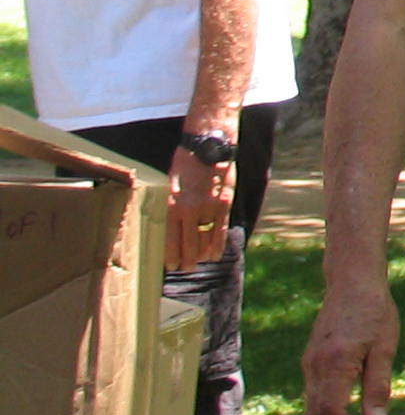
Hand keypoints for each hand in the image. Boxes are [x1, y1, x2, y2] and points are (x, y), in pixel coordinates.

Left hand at [164, 148, 230, 273]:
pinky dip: (218, 245)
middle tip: (185, 269)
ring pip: (204, 239)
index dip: (171, 255)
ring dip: (201, 254)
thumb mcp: (171, 182)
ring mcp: (208, 208)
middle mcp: (189, 210)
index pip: (170, 238)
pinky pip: (220, 229)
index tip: (170, 266)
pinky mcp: (224, 203)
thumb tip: (170, 221)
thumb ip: (172, 203)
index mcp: (172, 205)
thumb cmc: (187, 161)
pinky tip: (215, 255)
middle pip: (187, 243)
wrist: (209, 145)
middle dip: (186, 260)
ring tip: (198, 264)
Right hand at [302, 279, 399, 414]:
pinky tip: (349, 414)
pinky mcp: (311, 360)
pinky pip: (315, 394)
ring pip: (313, 407)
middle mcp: (315, 367)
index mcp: (334, 364)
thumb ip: (378, 386)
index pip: (331, 413)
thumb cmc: (375, 311)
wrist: (352, 282)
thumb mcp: (385, 347)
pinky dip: (328, 411)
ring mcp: (310, 364)